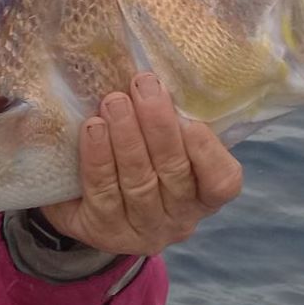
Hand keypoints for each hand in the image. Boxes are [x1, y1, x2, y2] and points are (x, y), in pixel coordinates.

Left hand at [39, 72, 242, 254]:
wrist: (82, 200)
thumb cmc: (133, 155)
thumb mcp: (158, 140)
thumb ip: (170, 117)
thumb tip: (159, 73)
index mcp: (203, 194)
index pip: (221, 182)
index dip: (208, 153)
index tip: (191, 121)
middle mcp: (179, 217)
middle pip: (173, 172)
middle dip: (158, 126)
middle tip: (143, 86)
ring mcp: (142, 228)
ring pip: (138, 181)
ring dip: (126, 137)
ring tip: (114, 102)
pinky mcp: (105, 230)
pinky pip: (103, 190)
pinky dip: (98, 157)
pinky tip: (93, 128)